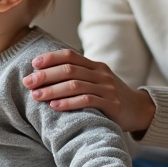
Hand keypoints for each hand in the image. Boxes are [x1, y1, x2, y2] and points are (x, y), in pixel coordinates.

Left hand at [22, 49, 154, 134]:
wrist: (139, 110)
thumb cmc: (111, 96)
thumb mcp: (97, 81)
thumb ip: (78, 76)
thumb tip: (45, 74)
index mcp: (96, 66)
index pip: (70, 56)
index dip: (51, 58)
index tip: (33, 64)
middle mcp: (101, 74)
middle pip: (69, 70)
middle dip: (45, 75)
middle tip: (28, 82)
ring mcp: (107, 89)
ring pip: (75, 85)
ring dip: (52, 90)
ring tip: (36, 96)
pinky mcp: (112, 104)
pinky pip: (87, 101)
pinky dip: (68, 103)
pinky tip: (54, 106)